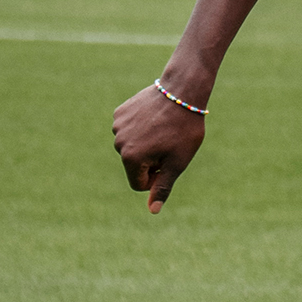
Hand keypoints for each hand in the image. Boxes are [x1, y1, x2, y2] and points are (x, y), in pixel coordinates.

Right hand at [112, 81, 206, 213]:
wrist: (183, 91)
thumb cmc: (184, 130)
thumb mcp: (177, 162)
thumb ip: (163, 187)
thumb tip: (153, 210)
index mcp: (131, 158)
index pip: (139, 184)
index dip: (157, 177)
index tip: (170, 162)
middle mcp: (118, 144)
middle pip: (134, 164)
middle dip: (151, 159)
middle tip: (169, 142)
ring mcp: (117, 127)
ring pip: (132, 146)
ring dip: (146, 143)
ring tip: (163, 128)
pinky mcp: (120, 112)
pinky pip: (129, 129)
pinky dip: (141, 127)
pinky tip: (155, 117)